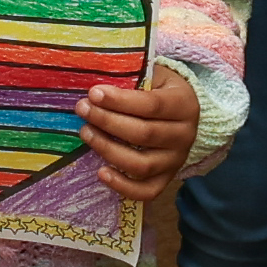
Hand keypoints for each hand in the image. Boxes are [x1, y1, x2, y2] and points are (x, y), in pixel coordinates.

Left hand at [77, 61, 202, 203]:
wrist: (183, 112)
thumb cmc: (160, 89)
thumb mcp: (154, 76)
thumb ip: (132, 79)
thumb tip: (96, 89)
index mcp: (183, 104)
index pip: (151, 105)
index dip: (120, 101)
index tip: (93, 93)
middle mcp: (184, 135)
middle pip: (143, 134)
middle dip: (108, 121)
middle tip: (83, 109)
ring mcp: (176, 160)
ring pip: (142, 164)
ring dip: (109, 150)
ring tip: (86, 133)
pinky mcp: (166, 178)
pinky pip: (147, 191)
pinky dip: (123, 186)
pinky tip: (101, 173)